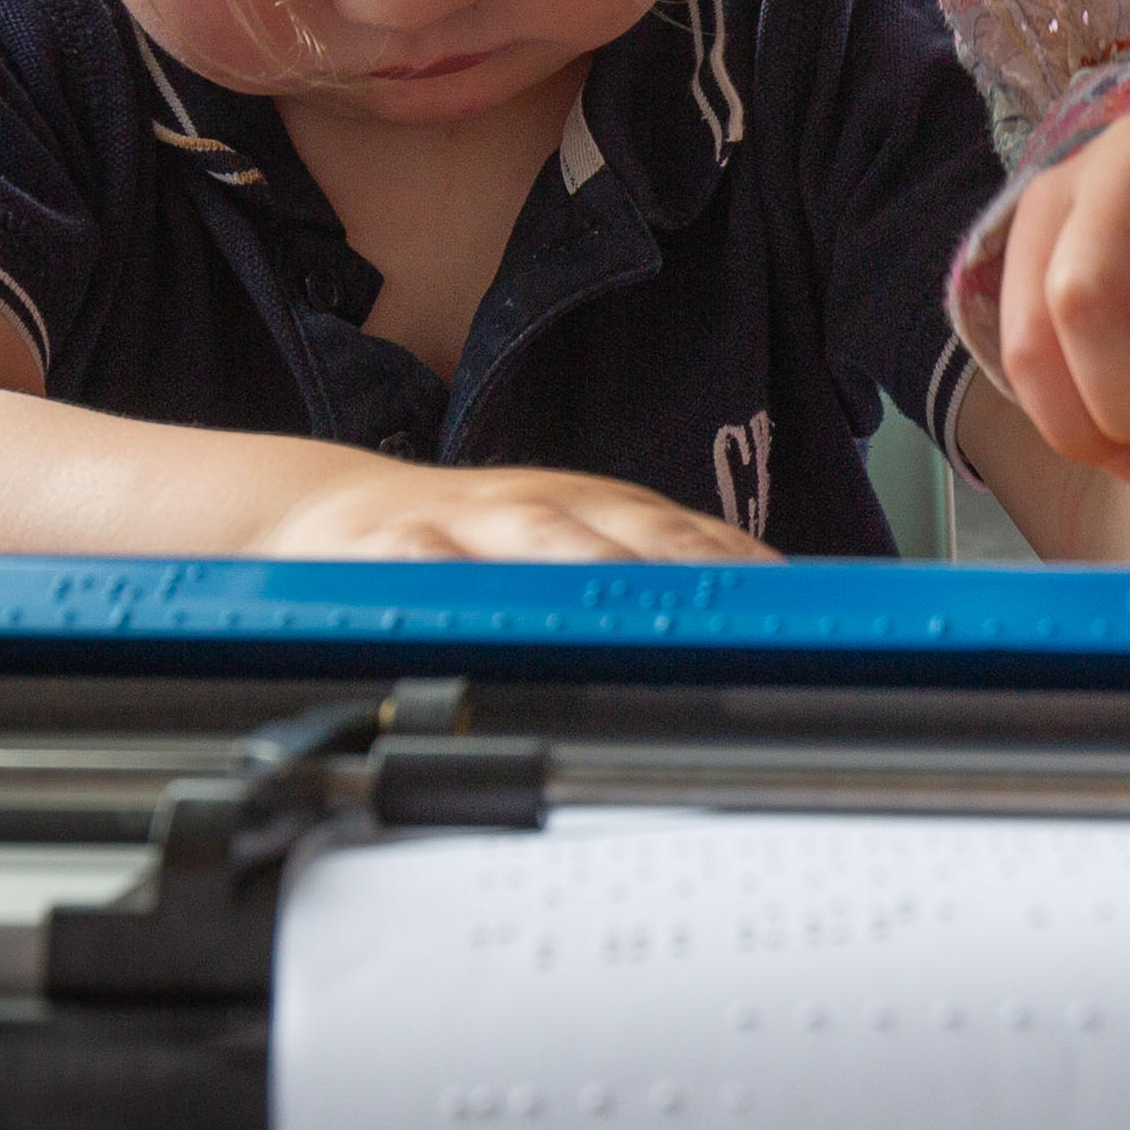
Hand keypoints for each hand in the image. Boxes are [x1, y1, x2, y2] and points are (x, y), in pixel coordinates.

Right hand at [254, 460, 772, 564]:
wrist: (328, 507)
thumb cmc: (473, 540)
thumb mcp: (568, 546)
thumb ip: (652, 580)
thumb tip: (757, 623)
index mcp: (597, 512)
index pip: (689, 540)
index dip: (743, 572)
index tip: (802, 612)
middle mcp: (545, 509)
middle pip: (629, 531)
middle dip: (688, 564)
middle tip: (743, 606)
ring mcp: (471, 525)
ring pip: (540, 539)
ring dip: (593, 566)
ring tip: (636, 606)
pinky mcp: (392, 551)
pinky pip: (426, 568)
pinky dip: (459, 583)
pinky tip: (482, 614)